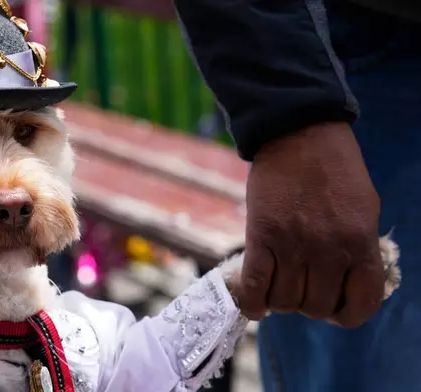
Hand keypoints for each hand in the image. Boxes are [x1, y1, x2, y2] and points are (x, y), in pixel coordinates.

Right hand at [240, 122, 383, 327]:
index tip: (334, 308)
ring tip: (279, 288)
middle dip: (308, 305)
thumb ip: (358, 248)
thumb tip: (345, 281)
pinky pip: (255, 285)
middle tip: (301, 290)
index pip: (360, 305)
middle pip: (315, 306)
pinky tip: (255, 305)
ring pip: (285, 301)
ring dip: (281, 303)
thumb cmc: (334, 168)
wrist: (298, 133)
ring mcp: (293, 244)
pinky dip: (252, 302)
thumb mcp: (364, 208)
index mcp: (360, 242)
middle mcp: (329, 249)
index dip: (345, 314)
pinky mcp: (261, 236)